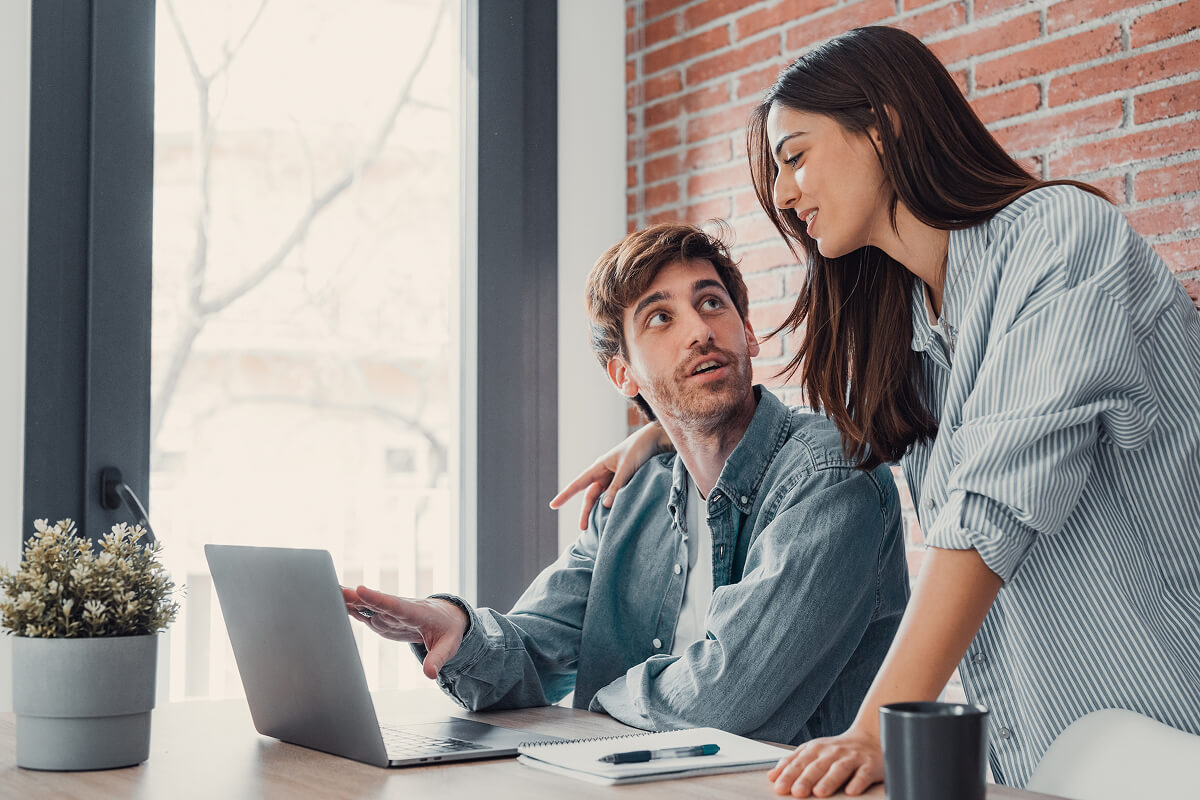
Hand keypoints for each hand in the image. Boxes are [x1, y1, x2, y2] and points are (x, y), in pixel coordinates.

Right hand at [342, 585, 467, 678]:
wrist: (445, 618)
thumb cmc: (447, 631)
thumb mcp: (448, 646)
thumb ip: (437, 659)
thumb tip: (430, 674)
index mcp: (415, 613)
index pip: (395, 605)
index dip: (377, 598)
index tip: (360, 589)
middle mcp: (398, 609)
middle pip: (374, 602)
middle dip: (355, 596)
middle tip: (333, 589)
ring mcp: (387, 613)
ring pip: (365, 604)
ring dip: (347, 598)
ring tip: (323, 590)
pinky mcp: (380, 618)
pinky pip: (363, 610)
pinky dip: (348, 606)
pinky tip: (332, 601)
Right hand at [549, 421, 670, 529]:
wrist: (656, 439)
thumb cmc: (639, 449)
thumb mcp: (627, 468)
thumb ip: (617, 487)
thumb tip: (605, 506)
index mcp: (600, 466)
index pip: (578, 484)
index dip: (565, 495)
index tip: (552, 505)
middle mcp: (604, 473)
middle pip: (591, 496)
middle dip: (586, 512)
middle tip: (583, 529)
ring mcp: (614, 478)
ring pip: (603, 498)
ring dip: (601, 510)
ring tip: (600, 527)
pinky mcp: (625, 482)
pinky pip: (615, 496)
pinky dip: (614, 506)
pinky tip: (614, 516)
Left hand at [767, 725, 882, 796]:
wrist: (871, 737)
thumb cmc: (838, 750)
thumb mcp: (814, 751)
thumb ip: (794, 762)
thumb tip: (772, 776)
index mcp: (816, 748)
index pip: (800, 762)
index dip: (789, 774)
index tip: (779, 786)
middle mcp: (833, 752)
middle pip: (817, 766)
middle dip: (806, 778)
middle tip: (796, 792)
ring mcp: (852, 758)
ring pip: (839, 769)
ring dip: (829, 780)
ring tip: (819, 792)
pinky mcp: (870, 765)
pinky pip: (864, 774)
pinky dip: (858, 782)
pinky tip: (851, 791)